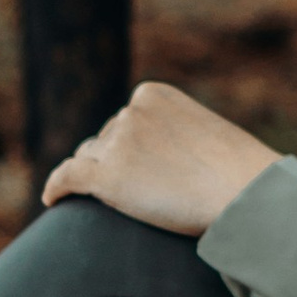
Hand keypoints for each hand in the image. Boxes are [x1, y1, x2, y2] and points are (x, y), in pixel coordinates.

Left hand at [42, 83, 277, 238]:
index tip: (141, 168)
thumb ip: (174, 135)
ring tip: (104, 201)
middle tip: (136, 192)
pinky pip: (67, 178)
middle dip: (114, 162)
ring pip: (88, 161)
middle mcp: (130, 111)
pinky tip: (51, 200)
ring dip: (95, 177)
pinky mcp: (108, 177)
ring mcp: (118, 142)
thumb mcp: (204, 134)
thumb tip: (156, 156)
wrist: (246, 192)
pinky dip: (55, 187)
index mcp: (153, 94)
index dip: (128, 147)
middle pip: (104, 140)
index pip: (124, 120)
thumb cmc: (237, 172)